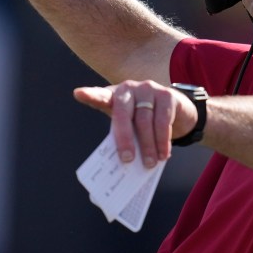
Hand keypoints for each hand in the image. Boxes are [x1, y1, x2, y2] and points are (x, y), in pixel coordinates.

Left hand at [74, 80, 197, 167]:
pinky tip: (163, 154)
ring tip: (149, 163)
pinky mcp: (167, 94)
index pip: (100, 95)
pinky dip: (163, 141)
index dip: (90, 95)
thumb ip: (123, 136)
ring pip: (145, 120)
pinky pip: (163, 121)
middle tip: (127, 160)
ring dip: (148, 146)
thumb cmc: (144, 119)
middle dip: (124, 139)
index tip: (78, 94)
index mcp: (114, 96)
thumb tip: (123, 164)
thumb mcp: (130, 125)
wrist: (174, 108)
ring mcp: (148, 89)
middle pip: (123, 113)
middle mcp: (129, 88)